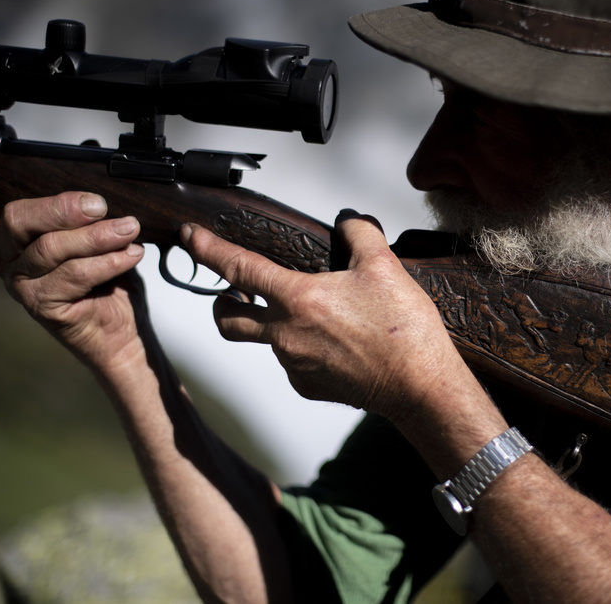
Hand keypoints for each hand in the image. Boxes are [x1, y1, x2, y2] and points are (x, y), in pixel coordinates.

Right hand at [0, 178, 147, 370]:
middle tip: (102, 206)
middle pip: (18, 220)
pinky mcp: (42, 305)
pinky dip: (108, 261)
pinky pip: (74, 274)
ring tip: (129, 230)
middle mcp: (10, 260)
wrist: (121, 330)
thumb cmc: (109, 281)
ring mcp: (22, 285)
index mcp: (17, 238)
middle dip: (63, 208)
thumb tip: (96, 184)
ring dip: (97, 236)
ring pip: (51, 248)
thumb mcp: (99, 237)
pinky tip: (130, 254)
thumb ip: (87, 213)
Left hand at [181, 211, 467, 416]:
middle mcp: (285, 335)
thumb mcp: (385, 265)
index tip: (190, 237)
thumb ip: (359, 235)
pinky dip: (302, 348)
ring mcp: (294, 365)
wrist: (421, 387)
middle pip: (226, 319)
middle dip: (219, 301)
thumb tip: (348, 223)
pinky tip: (333, 342)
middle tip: (232, 290)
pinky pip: (292, 362)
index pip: (238, 268)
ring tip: (313, 314)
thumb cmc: (403, 330)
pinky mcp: (308, 386)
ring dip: (274, 323)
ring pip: (266, 340)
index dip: (208, 249)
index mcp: (299, 298)